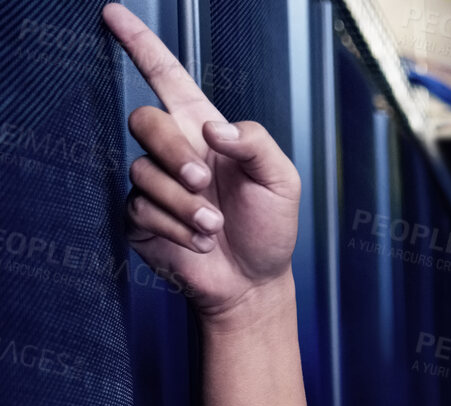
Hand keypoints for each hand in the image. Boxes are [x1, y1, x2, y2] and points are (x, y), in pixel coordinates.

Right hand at [102, 4, 300, 317]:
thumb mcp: (282, 180)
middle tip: (203, 181)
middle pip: (144, 120)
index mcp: (205, 131)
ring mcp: (155, 183)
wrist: (256, 281)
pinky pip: (142, 209)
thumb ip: (257, 142)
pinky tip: (202, 241)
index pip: (167, 77)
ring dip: (185, 204)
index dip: (141, 45)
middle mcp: (176, 151)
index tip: (114, 15)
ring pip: (144, 171)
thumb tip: (213, 130)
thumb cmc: (270, 227)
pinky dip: (178, 228)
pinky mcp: (140, 217)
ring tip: (215, 225)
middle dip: (173, 152)